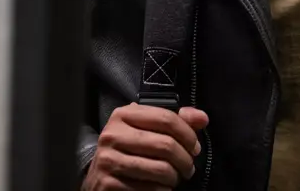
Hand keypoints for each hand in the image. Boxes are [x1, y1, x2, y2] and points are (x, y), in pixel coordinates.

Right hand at [83, 103, 208, 189]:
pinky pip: (147, 189)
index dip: (187, 134)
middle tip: (189, 168)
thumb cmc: (128, 150)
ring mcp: (108, 160)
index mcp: (124, 115)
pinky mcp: (107, 184)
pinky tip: (162, 188)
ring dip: (175, 177)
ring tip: (176, 178)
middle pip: (165, 145)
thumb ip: (175, 121)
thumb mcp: (147, 129)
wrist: (97, 178)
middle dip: (185, 159)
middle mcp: (113, 135)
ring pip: (159, 169)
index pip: (166, 118)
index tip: (195, 147)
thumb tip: (202, 118)